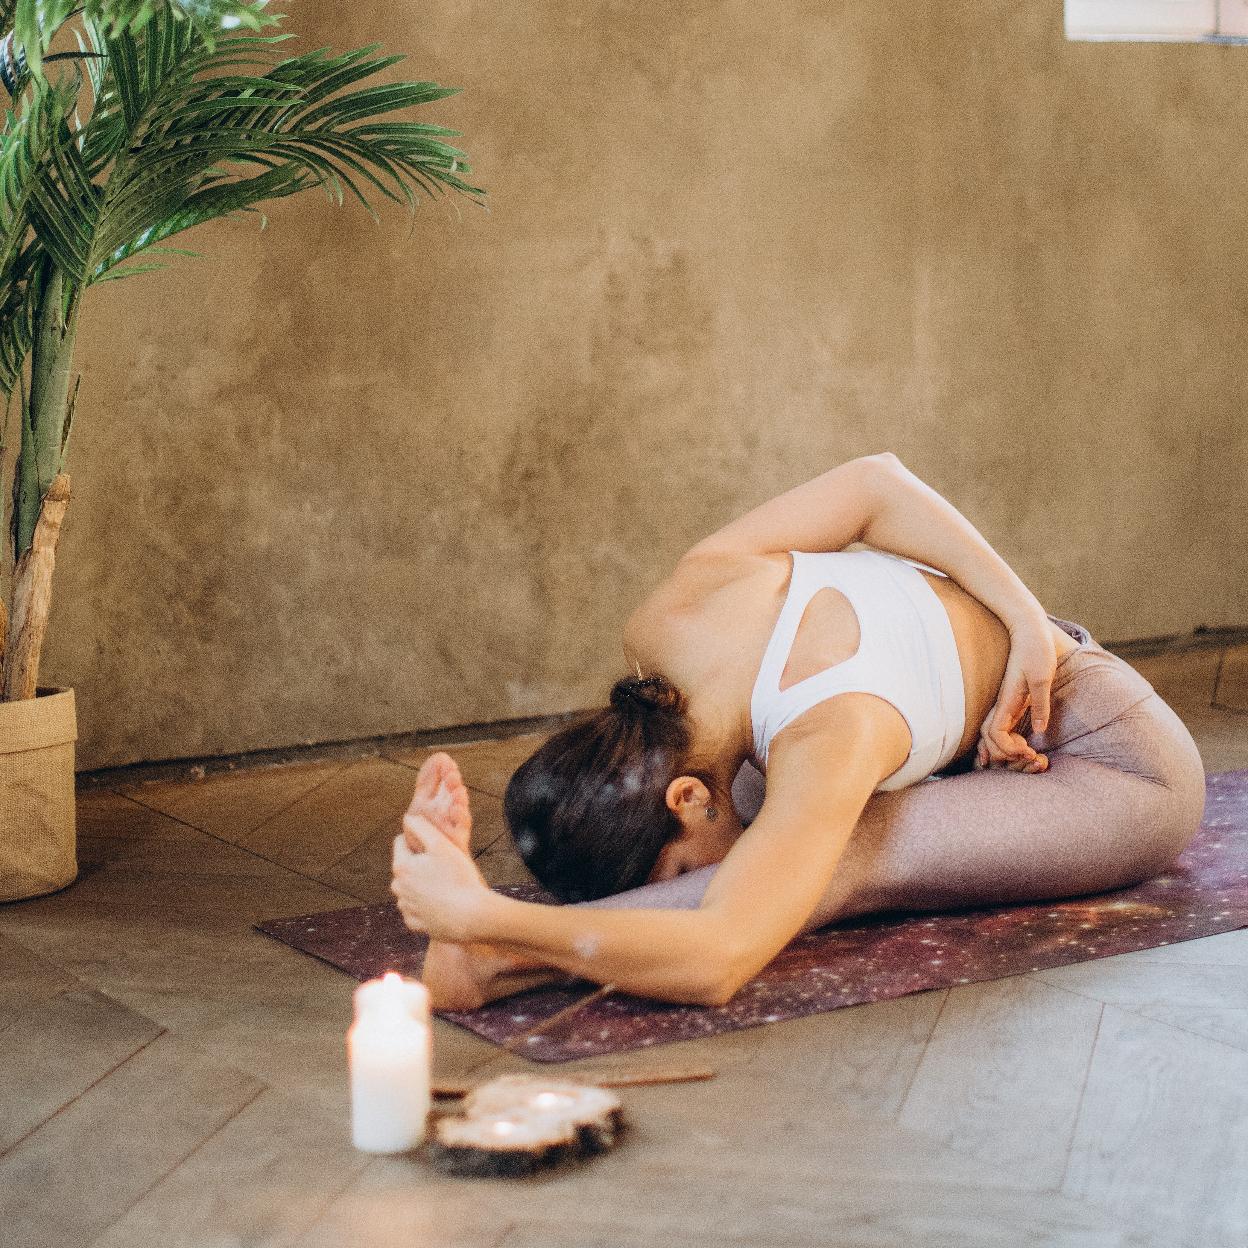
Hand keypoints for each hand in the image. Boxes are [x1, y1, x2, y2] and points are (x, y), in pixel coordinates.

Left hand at [390, 813, 492, 943]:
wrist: (470, 916)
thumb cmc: (458, 877)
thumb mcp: (441, 845)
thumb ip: (422, 827)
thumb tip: (408, 818)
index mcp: (401, 867)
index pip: (400, 842)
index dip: (418, 839)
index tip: (435, 845)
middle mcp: (398, 888)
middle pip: (404, 866)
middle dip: (418, 863)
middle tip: (443, 865)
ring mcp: (405, 907)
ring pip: (409, 888)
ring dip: (421, 884)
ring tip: (445, 885)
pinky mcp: (415, 923)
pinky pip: (416, 908)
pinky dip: (425, 905)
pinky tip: (442, 902)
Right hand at [974, 614, 1056, 773]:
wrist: (1028, 630)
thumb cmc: (1035, 650)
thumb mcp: (1042, 678)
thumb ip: (1040, 705)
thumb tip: (1039, 732)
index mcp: (1007, 701)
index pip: (996, 734)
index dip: (1008, 749)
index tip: (1028, 752)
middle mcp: (1002, 705)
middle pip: (989, 739)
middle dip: (1004, 755)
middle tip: (1029, 758)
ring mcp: (1005, 703)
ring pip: (993, 735)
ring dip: (1005, 750)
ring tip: (1026, 756)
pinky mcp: (1012, 701)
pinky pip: (1002, 727)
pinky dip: (1006, 741)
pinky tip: (1019, 746)